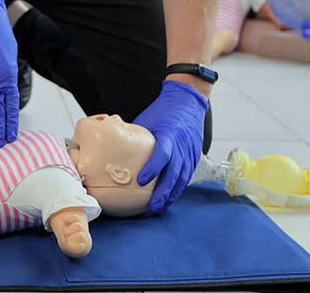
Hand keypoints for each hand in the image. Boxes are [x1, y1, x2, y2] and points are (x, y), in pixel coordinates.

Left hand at [49, 208, 91, 257]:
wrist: (77, 244)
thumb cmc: (70, 233)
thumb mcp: (67, 224)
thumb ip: (66, 220)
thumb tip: (64, 218)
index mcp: (79, 222)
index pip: (76, 218)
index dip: (68, 219)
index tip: (65, 224)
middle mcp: (83, 230)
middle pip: (78, 226)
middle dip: (68, 230)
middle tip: (66, 234)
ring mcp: (84, 238)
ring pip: (80, 235)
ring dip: (71, 238)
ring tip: (68, 239)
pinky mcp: (83, 247)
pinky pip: (80, 246)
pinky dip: (73, 245)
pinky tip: (70, 244)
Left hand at [133, 80, 208, 213]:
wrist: (187, 101)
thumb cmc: (163, 111)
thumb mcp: (146, 121)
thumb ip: (136, 138)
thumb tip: (114, 152)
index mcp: (169, 134)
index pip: (162, 154)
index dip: (152, 168)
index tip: (141, 181)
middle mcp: (182, 145)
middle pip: (174, 172)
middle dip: (164, 192)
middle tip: (153, 207)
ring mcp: (190, 152)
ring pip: (182, 178)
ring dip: (171, 195)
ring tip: (160, 208)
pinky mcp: (194, 156)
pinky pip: (186, 176)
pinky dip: (178, 188)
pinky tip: (170, 198)